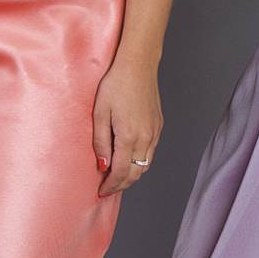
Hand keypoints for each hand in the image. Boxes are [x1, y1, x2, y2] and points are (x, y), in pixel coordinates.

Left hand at [92, 52, 162, 197]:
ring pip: (145, 164)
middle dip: (122, 184)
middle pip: (136, 173)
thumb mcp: (99, 113)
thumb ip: (100, 142)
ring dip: (132, 174)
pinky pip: (150, 152)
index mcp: (129, 136)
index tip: (102, 191)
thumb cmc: (115, 85)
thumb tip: (103, 165)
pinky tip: (129, 159)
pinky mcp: (158, 126)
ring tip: (117, 176)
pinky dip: (140, 161)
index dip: (111, 185)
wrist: (138, 66)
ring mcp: (155, 132)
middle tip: (108, 188)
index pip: (121, 172)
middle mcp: (146, 137)